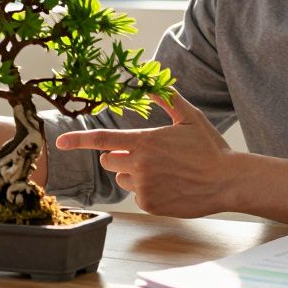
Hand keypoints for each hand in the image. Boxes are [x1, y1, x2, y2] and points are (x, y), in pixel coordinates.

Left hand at [54, 89, 233, 216]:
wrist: (227, 181)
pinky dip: (147, 191)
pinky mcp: (149, 205)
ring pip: (122, 179)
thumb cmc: (210, 147)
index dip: (78, 141)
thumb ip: (166, 98)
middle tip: (146, 155)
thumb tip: (151, 82)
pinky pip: (136, 196)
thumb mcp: (189, 117)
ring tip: (163, 172)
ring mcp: (143, 187)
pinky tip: (170, 186)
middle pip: (109, 161)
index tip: (60, 143)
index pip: (102, 140)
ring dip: (133, 175)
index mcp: (145, 142)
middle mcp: (139, 165)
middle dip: (119, 157)